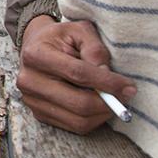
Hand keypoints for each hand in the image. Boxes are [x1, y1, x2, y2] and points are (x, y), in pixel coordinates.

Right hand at [17, 16, 136, 133]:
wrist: (36, 46)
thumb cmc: (61, 38)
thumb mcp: (79, 31)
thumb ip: (95, 49)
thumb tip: (107, 75)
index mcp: (36, 54)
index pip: (77, 73)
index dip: (107, 82)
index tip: (129, 87)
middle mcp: (29, 80)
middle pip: (78, 102)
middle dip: (108, 102)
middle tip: (125, 96)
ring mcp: (32, 100)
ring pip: (78, 119)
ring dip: (103, 113)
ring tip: (113, 100)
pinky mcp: (39, 114)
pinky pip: (74, 126)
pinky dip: (93, 119)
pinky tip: (99, 105)